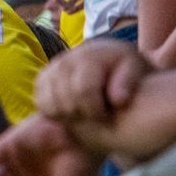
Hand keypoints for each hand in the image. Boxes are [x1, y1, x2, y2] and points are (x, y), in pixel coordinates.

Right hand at [34, 37, 149, 124]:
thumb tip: (119, 100)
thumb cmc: (125, 67)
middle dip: (82, 115)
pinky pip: (40, 102)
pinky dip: (54, 111)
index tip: (108, 117)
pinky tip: (72, 112)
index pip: (83, 91)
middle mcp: (64, 61)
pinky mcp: (42, 78)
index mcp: (87, 56)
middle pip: (65, 100)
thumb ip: (128, 82)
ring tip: (85, 115)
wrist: (110, 57)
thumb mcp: (135, 68)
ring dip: (67, 115)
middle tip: (97, 118)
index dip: (95, 111)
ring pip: (49, 103)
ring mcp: (50, 69)